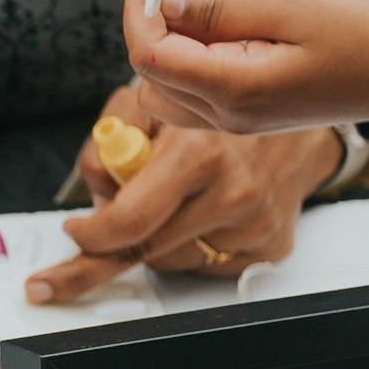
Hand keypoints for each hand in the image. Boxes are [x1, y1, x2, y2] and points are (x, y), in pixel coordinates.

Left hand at [29, 84, 333, 300]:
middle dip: (108, 250)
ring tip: (169, 204)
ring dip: (155, 242)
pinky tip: (202, 215)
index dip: (91, 238)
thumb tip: (98, 191)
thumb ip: (107, 140)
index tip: (74, 233)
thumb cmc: (215, 114)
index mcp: (198, 155)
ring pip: (173, 261)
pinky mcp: (272, 247)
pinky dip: (191, 246)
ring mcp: (256, 226)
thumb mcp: (149, 103)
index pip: (129, 222)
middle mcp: (234, 194)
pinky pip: (208, 265)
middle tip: (85, 242)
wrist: (294, 126)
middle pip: (147, 251)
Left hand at [124, 0, 368, 135]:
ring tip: (200, 9)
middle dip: (150, 28)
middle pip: (149, 77)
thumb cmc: (362, 35)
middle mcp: (229, 118)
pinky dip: (189, 65)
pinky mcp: (248, 118)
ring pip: (164, 93)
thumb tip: (161, 3)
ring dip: (167, 49)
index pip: (149, 56)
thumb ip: (217, 12)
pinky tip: (218, 32)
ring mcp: (238, 124)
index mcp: (235, 90)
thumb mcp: (287, 7)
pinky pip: (193, 97)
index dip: (139, 12)